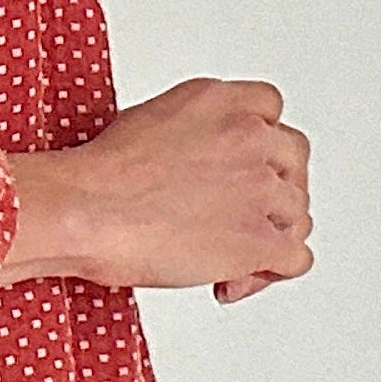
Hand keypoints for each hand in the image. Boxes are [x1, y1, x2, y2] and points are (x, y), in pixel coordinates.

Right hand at [0, 77, 311, 300]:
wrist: (83, 209)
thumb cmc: (98, 176)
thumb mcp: (150, 120)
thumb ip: (194, 132)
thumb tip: (198, 163)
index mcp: (221, 101)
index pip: (272, 110)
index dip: (259, 144)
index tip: (243, 165)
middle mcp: (249, 137)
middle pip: (293, 162)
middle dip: (272, 190)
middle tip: (244, 213)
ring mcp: (260, 189)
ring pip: (297, 214)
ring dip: (269, 236)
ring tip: (227, 256)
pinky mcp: (259, 240)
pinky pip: (296, 260)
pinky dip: (269, 275)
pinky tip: (231, 280)